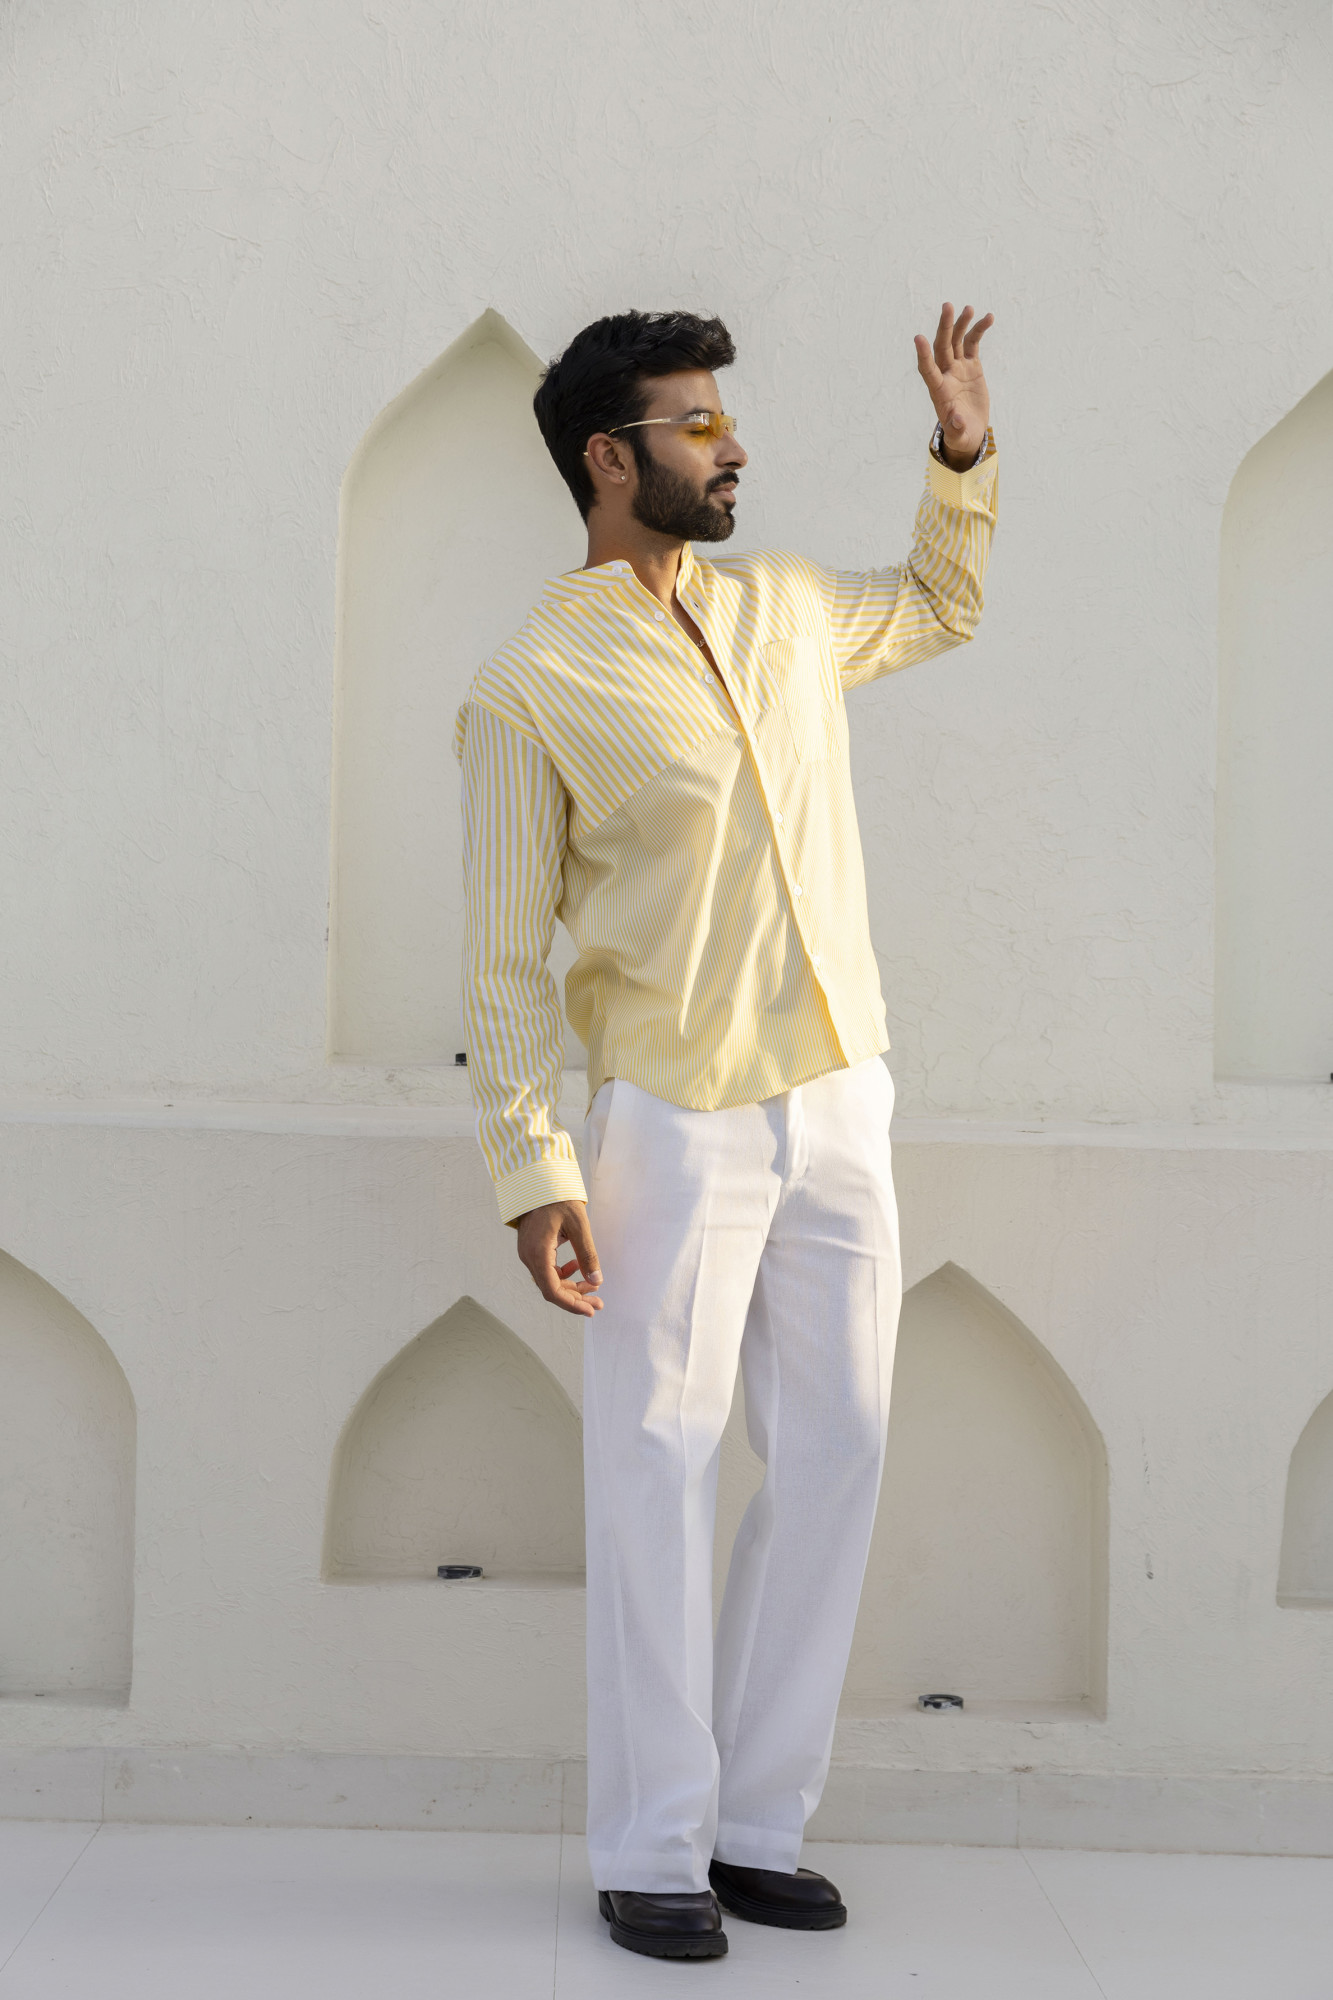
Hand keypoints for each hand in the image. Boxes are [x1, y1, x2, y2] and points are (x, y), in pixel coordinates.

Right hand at [515, 1199, 603, 1316]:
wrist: (537, 1180)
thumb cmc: (558, 1198)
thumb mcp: (579, 1225)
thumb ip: (588, 1254)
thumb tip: (596, 1281)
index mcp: (538, 1253)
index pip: (553, 1291)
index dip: (572, 1305)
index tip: (591, 1310)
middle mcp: (529, 1257)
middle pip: (551, 1289)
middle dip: (575, 1298)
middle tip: (598, 1301)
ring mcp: (527, 1253)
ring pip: (549, 1280)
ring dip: (570, 1286)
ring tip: (592, 1285)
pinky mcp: (531, 1248)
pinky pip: (546, 1269)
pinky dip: (562, 1273)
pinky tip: (576, 1266)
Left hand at [914, 302, 993, 468]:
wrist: (970, 429)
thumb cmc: (961, 435)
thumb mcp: (959, 436)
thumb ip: (956, 429)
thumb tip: (956, 419)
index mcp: (939, 391)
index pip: (927, 369)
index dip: (923, 355)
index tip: (918, 338)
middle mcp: (946, 375)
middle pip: (942, 347)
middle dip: (944, 327)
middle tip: (947, 306)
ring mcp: (958, 368)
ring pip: (957, 341)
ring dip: (961, 323)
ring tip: (969, 308)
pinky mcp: (971, 365)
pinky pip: (973, 343)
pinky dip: (979, 330)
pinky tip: (988, 317)